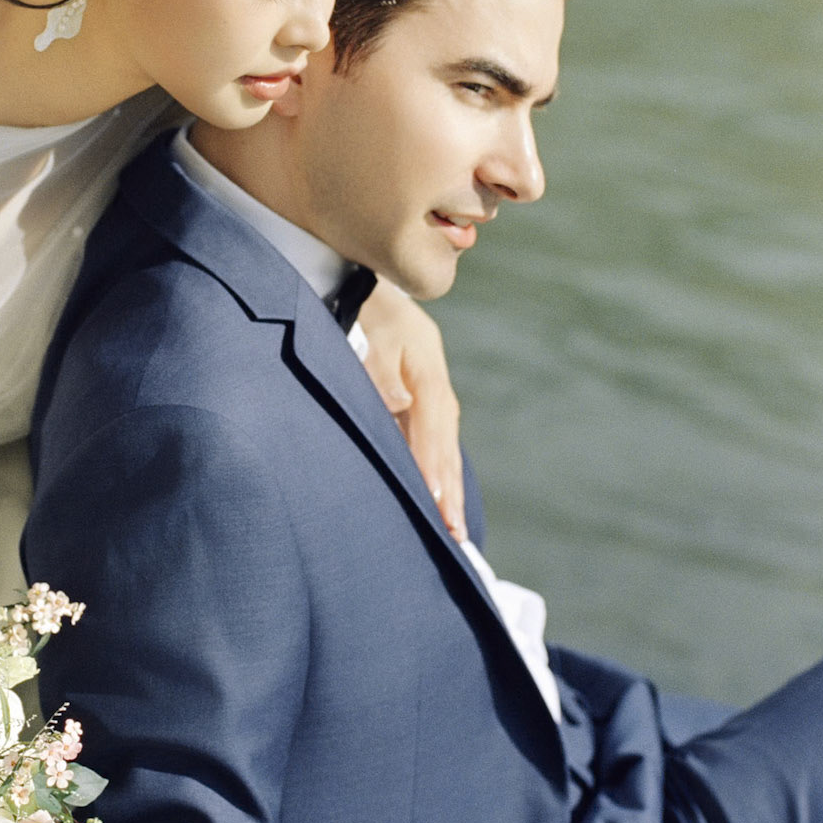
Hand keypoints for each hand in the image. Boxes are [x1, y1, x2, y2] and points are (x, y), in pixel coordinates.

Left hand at [356, 281, 465, 540]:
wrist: (371, 289)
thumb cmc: (366, 313)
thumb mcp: (371, 333)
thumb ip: (380, 370)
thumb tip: (398, 403)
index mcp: (426, 370)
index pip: (433, 428)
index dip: (434, 466)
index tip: (437, 502)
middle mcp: (435, 386)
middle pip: (446, 445)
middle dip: (450, 489)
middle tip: (455, 533)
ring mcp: (434, 393)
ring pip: (445, 446)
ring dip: (450, 484)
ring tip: (455, 526)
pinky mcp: (425, 399)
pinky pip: (437, 440)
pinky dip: (441, 468)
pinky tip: (443, 495)